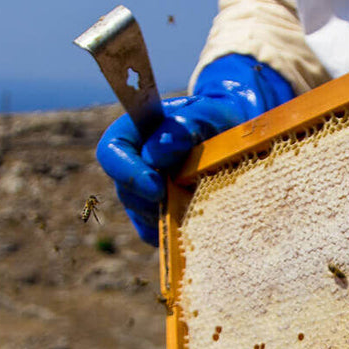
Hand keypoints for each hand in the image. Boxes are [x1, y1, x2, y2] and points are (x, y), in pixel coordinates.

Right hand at [95, 54, 293, 244]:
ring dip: (176, 213)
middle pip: (128, 192)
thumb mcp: (210, 113)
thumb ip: (185, 126)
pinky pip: (164, 235)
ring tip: (208, 196)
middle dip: (158, 199)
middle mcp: (132, 167)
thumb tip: (155, 153)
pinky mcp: (160, 220)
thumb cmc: (219, 120)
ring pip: (146, 218)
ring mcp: (143, 196)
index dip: (127, 172)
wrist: (236, 141)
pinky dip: (185, 229)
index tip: (157, 187)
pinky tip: (208, 212)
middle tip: (196, 194)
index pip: (112, 153)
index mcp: (134, 133)